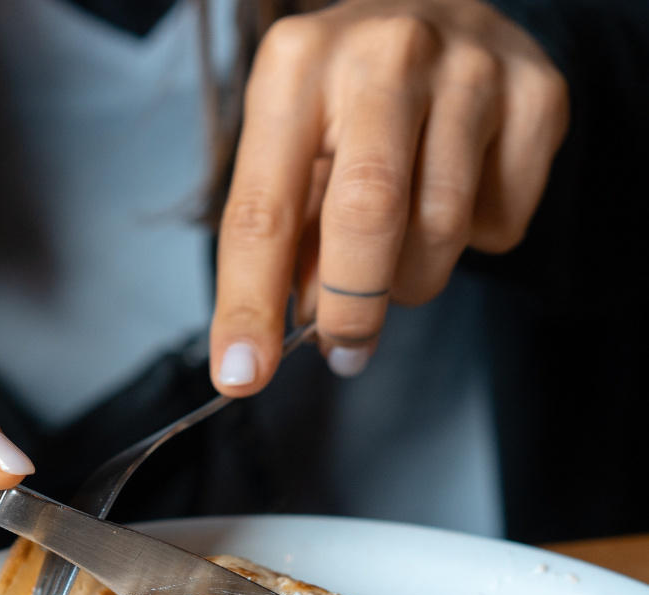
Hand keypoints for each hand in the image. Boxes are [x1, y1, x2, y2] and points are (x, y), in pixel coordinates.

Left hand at [209, 0, 567, 390]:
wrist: (446, 15)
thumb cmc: (347, 104)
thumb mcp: (292, 154)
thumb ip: (281, 243)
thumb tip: (271, 345)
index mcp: (295, 68)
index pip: (261, 212)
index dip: (249, 305)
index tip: (243, 373)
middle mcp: (384, 53)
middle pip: (365, 214)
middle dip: (350, 305)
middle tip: (344, 345)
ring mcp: (470, 67)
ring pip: (440, 228)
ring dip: (412, 278)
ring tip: (396, 261)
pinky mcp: (537, 94)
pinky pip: (501, 221)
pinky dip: (475, 242)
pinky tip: (457, 199)